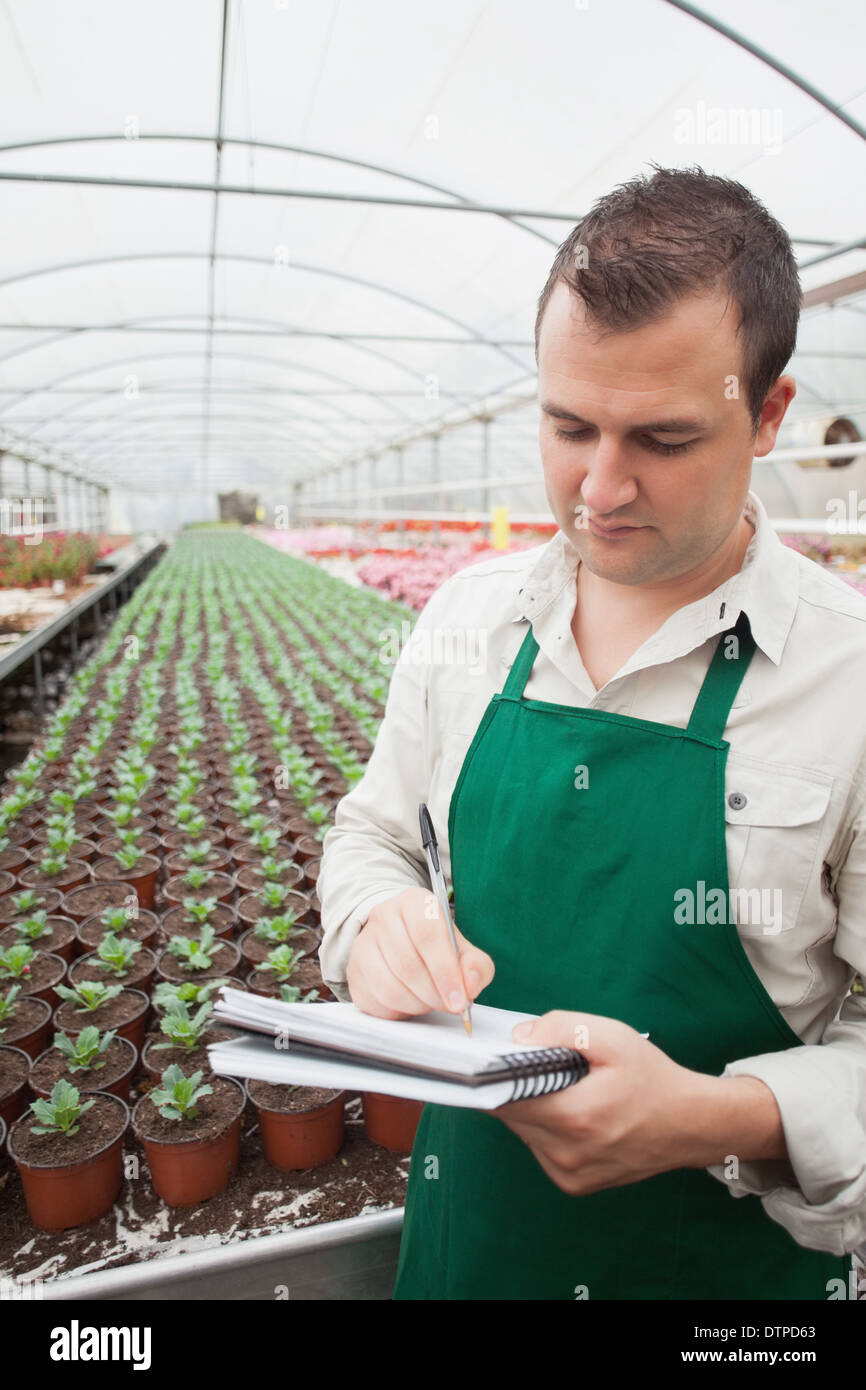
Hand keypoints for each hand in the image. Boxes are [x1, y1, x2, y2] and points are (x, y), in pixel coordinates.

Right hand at [346, 886, 494, 1019]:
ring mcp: (363, 943)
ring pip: (390, 986)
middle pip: (408, 965)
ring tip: (430, 1000)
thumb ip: (476, 966)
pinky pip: (376, 1000)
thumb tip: (471, 986)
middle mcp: (384, 916)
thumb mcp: (462, 949)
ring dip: (417, 1004)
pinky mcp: (353, 971)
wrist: (400, 941)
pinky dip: (399, 1010)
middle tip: (449, 1004)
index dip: (446, 971)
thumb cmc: (434, 945)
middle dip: (434, 994)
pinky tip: (410, 1001)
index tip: (459, 1000)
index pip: (427, 934)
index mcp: (414, 902)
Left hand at [494, 1011, 785, 1194]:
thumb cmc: (653, 1078)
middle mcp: (566, 1154)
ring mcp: (570, 1174)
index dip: (494, 1075)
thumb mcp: (612, 1037)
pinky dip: (547, 1130)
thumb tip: (519, 1037)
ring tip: (564, 1090)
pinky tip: (574, 1113)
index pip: (503, 1099)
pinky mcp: (574, 1185)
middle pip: (512, 1115)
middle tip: (541, 1067)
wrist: (691, 1124)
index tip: (494, 1059)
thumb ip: (561, 1028)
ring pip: (525, 1134)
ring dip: (533, 1109)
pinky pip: (541, 1151)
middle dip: (518, 1088)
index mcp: (573, 1117)